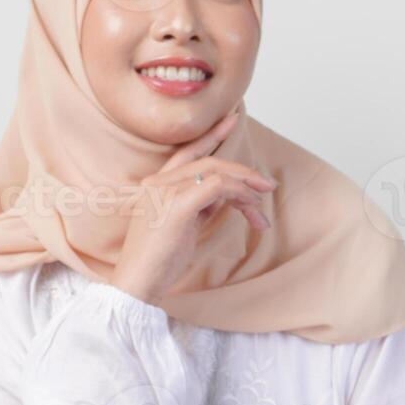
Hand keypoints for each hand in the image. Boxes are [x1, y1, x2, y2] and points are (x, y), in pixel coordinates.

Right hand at [110, 110, 276, 305]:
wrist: (137, 284)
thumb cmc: (158, 262)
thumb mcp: (182, 227)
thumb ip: (198, 205)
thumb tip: (226, 196)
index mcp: (154, 185)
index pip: (186, 152)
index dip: (211, 135)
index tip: (233, 120)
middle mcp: (157, 182)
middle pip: (208, 162)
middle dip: (242, 171)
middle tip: (267, 184)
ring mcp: (166, 191)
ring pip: (217, 173)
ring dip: (246, 186)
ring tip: (261, 204)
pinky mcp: (178, 205)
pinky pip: (219, 187)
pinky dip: (239, 195)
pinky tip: (251, 208)